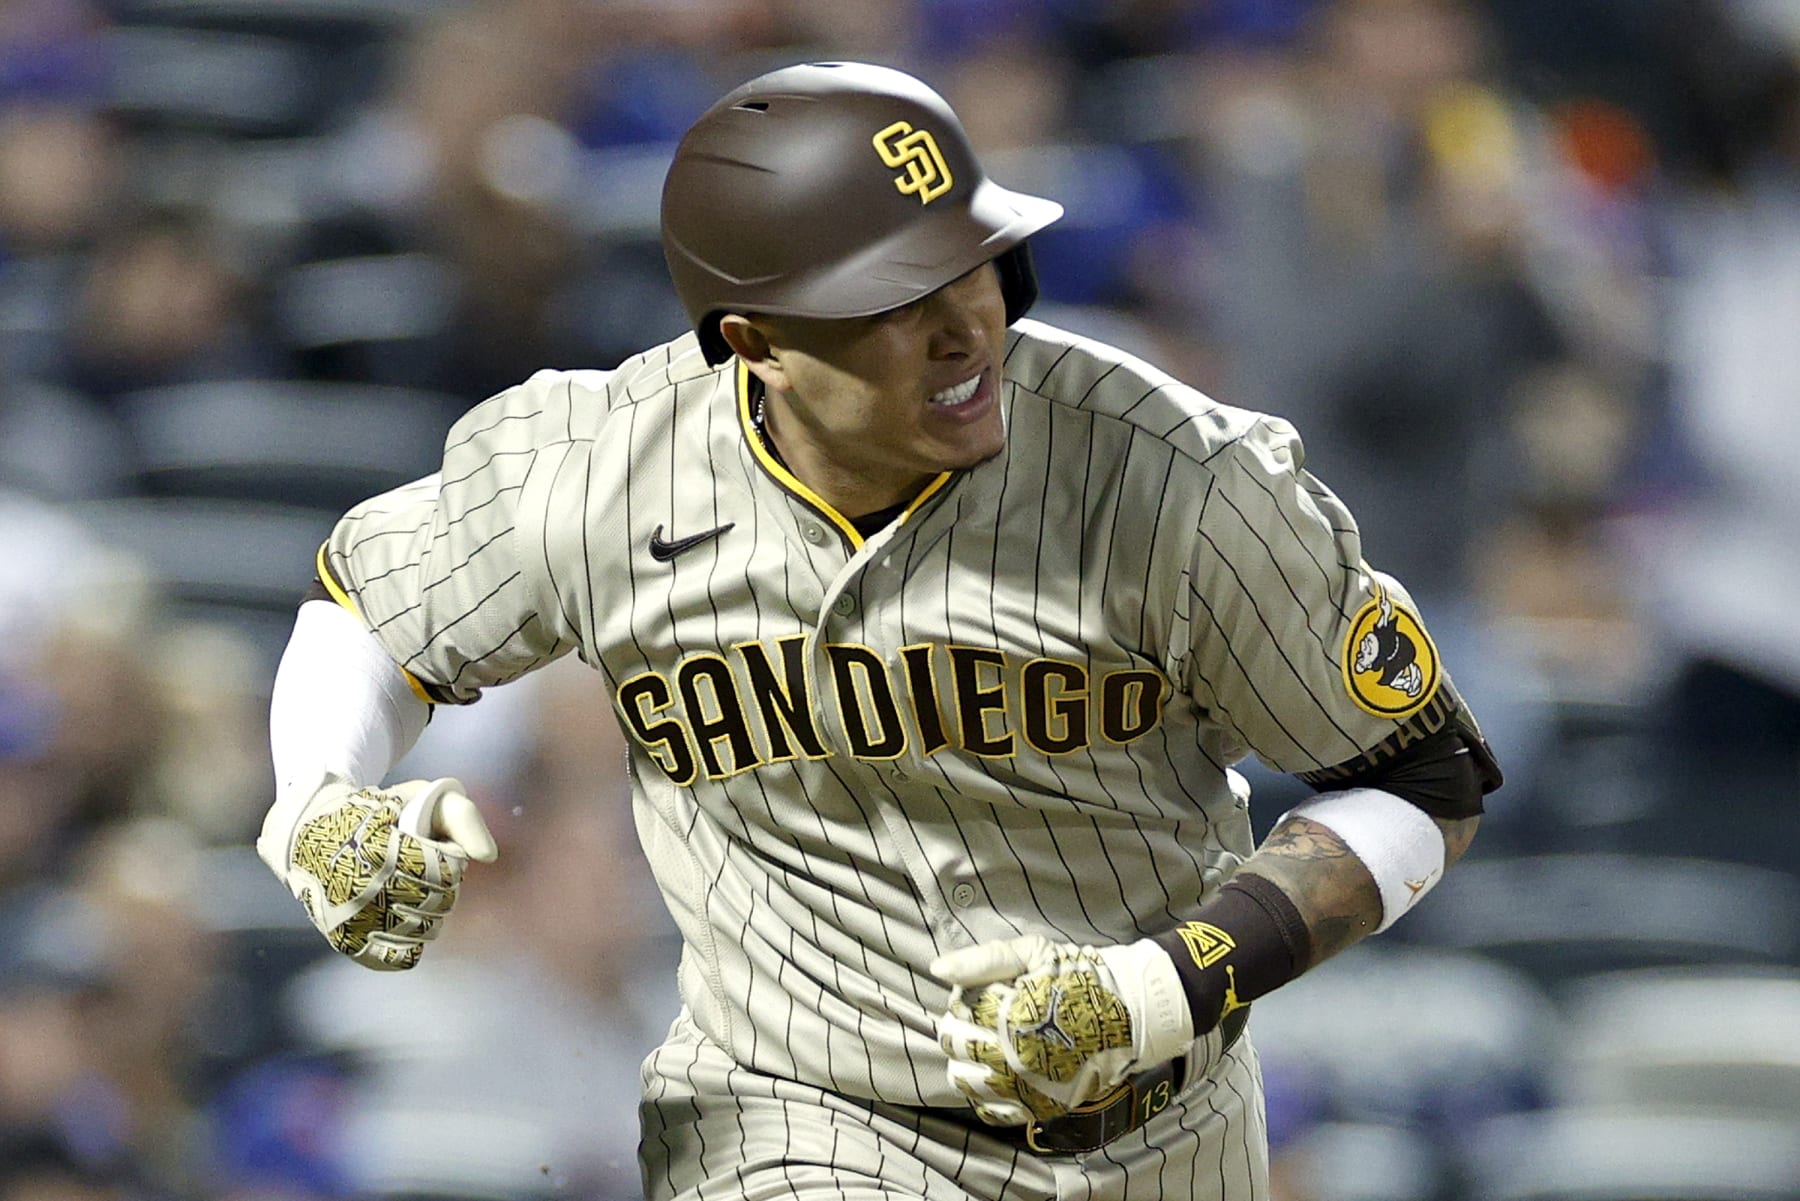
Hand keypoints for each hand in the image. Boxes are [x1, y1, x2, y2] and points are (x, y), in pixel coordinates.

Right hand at [257, 776, 496, 970]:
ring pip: (424, 930)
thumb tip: (488, 857)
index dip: (449, 859)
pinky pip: (398, 956)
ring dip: (429, 911)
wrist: (310, 831)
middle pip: (438, 902)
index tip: (433, 847)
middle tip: (422, 868)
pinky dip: (411, 941)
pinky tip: (403, 917)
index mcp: (380, 850)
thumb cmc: (379, 812)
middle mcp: (362, 889)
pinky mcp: (346, 941)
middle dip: (443, 884)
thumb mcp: (421, 796)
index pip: (445, 871)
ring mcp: (351, 920)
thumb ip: (462, 816)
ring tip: (409, 889)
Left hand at [930, 935, 1192, 1125]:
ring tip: (985, 1046)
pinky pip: (993, 1112)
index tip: (979, 994)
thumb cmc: (1080, 978)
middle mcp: (1013, 1058)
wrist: (1131, 1015)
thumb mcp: (1034, 954)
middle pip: (955, 1047)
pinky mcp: (1041, 1107)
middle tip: (980, 1019)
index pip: (955, 1013)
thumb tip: (937, 969)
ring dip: (965, 1062)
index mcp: (1008, 1017)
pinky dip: (984, 1096)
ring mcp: (1027, 1087)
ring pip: (966, 1082)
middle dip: (959, 1029)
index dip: (961, 1000)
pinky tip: (994, 1077)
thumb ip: (984, 960)